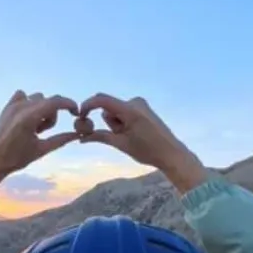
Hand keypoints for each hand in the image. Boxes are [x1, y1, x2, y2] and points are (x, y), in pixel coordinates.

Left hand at [0, 90, 79, 200]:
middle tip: (44, 132)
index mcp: (29, 117)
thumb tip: (78, 134)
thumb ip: (61, 139)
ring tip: (34, 128)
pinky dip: (29, 103)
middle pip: (48, 101)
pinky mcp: (7, 107)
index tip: (76, 112)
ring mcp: (12, 105)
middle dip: (53, 114)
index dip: (69, 104)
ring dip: (42, 109)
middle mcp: (21, 107)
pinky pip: (23, 95)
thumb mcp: (42, 149)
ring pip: (37, 98)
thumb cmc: (16, 158)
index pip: (55, 102)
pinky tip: (27, 118)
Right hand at [77, 93, 207, 193]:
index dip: (88, 105)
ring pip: (116, 111)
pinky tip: (135, 133)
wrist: (171, 153)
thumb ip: (100, 136)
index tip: (81, 115)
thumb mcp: (121, 144)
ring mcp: (140, 104)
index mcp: (130, 110)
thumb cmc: (147, 151)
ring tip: (131, 136)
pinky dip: (123, 121)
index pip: (102, 100)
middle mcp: (135, 102)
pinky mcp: (143, 107)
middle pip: (109, 108)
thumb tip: (81, 138)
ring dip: (117, 123)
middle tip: (121, 137)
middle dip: (109, 122)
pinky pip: (124, 111)